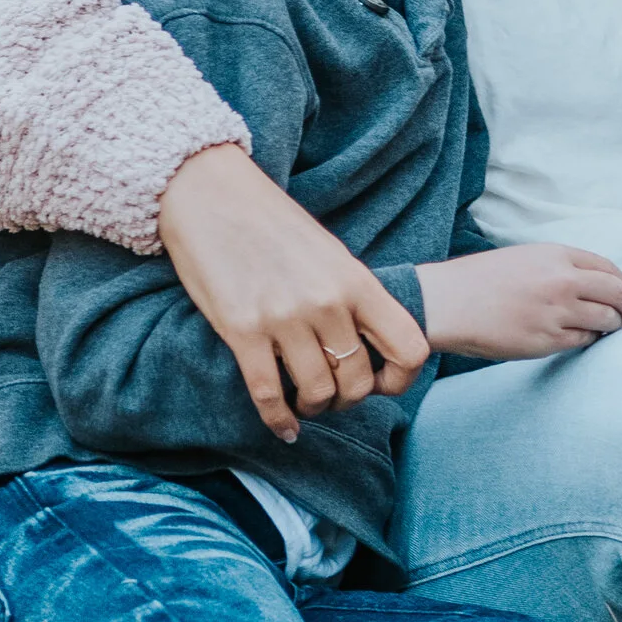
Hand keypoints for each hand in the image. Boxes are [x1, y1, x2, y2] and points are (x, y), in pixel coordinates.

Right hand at [156, 144, 427, 444]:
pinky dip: (278, 420)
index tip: (380, 382)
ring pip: (318, 394)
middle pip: (359, 381)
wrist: (212, 194)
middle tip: (332, 394)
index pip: (409, 347)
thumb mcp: (329, 253)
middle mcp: (327, 301)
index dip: (401, 379)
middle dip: (347, 399)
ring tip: (305, 403)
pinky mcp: (242, 330)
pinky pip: (269, 396)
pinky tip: (283, 426)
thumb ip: (351, 296)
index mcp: (356, 280)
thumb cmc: (272, 224)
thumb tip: (368, 346)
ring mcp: (285, 317)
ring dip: (314, 409)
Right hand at [413, 244, 621, 361]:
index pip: (609, 268)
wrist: (449, 303)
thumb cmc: (484, 280)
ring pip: (606, 320)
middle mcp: (562, 280)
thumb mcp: (527, 258)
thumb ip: (561, 267)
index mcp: (557, 255)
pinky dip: (589, 340)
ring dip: (613, 327)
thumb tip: (596, 282)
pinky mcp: (546, 340)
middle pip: (618, 293)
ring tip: (608, 330)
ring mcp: (556, 311)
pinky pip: (583, 341)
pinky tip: (582, 339)